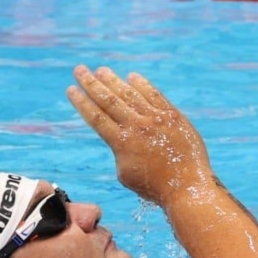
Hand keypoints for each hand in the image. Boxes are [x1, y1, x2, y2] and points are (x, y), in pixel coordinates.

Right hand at [67, 65, 213, 205]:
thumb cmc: (153, 186)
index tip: (70, 89)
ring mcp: (156, 119)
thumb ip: (119, 152)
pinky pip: (155, 96)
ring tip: (101, 70)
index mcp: (121, 143)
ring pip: (130, 94)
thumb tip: (122, 136)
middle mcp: (137, 127)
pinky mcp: (173, 117)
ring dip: (113, 81)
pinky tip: (131, 77)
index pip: (95, 117)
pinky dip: (142, 85)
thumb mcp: (125, 174)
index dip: (81, 102)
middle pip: (108, 100)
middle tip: (79, 70)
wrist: (187, 187)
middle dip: (91, 84)